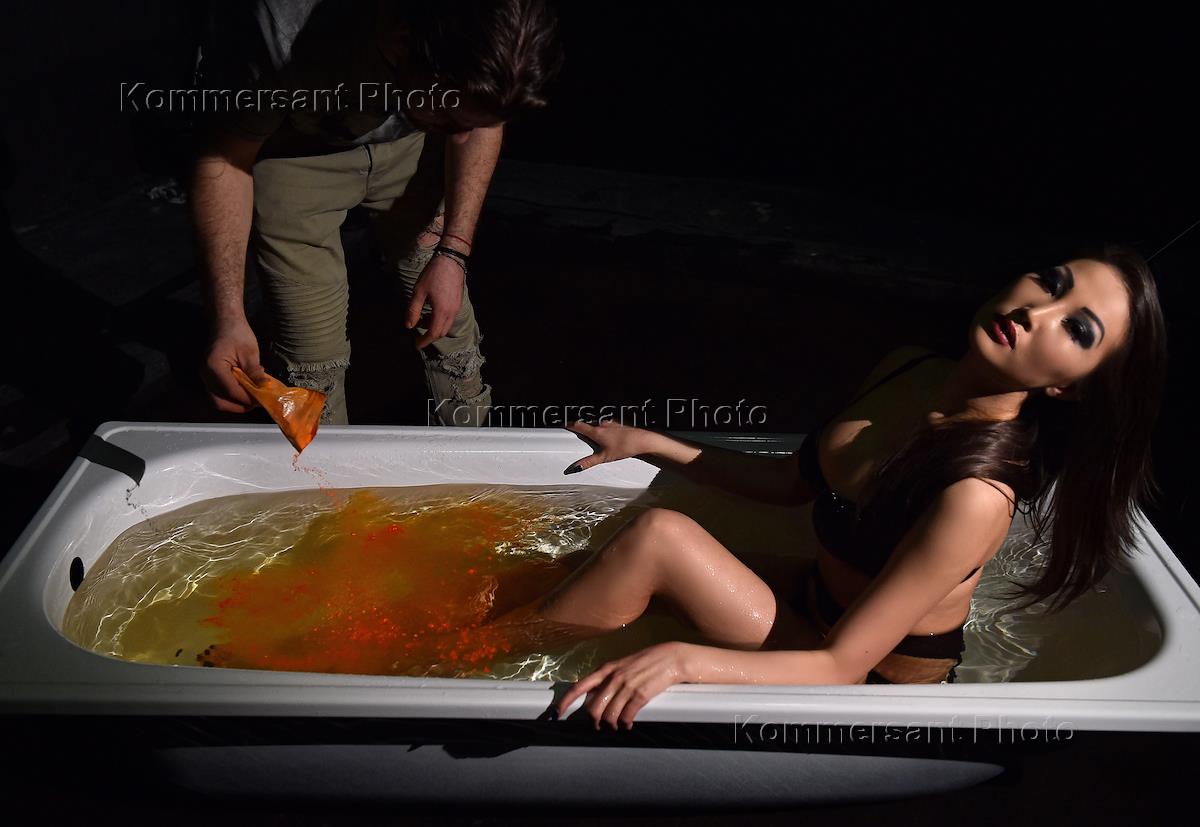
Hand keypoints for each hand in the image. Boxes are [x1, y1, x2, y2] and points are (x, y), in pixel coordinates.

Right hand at [203, 318, 263, 412]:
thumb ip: (255, 374)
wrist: (225, 322)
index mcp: (214, 367)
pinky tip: (246, 390)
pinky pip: (219, 393)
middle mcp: (205, 375)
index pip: (231, 391)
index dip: (248, 399)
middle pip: (220, 402)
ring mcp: (205, 376)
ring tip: (253, 398)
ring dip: (236, 403)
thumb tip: (265, 390)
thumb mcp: (250, 353)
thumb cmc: (237, 333)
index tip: (263, 401)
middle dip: (240, 406)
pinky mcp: (209, 377)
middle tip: (257, 403)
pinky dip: (232, 396)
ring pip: (218, 400)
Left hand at [406, 254, 464, 348]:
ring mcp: (457, 308)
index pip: (433, 333)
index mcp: (442, 311)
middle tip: (418, 336)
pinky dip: (440, 320)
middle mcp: (452, 312)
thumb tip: (408, 326)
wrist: (450, 260)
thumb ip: (413, 310)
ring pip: (446, 325)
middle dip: (429, 336)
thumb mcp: (418, 292)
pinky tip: (431, 312)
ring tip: (422, 320)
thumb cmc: (433, 274)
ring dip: (434, 327)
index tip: (416, 345)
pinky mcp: (458, 303)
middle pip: (441, 332)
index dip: (424, 341)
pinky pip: (449, 318)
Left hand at [554, 642, 689, 729]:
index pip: (580, 686)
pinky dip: (625, 724)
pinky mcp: (640, 695)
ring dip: (611, 725)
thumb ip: (608, 678)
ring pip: (609, 716)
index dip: (566, 701)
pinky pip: (626, 717)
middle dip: (594, 721)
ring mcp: (627, 686)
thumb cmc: (646, 662)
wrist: (671, 658)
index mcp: (606, 669)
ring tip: (617, 726)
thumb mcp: (623, 664)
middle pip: (593, 708)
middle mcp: (613, 677)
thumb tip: (595, 696)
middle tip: (599, 727)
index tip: (557, 713)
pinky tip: (628, 724)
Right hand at [564, 419, 652, 473]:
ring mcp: (612, 424)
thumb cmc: (625, 447)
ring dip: (594, 428)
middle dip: (582, 428)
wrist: (643, 440)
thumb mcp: (605, 457)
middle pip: (588, 424)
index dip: (570, 425)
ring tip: (592, 436)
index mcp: (597, 432)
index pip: (579, 426)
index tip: (564, 425)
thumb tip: (576, 467)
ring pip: (598, 424)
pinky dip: (604, 429)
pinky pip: (607, 426)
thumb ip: (590, 462)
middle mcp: (603, 425)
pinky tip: (608, 436)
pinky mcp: (620, 425)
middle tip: (576, 432)